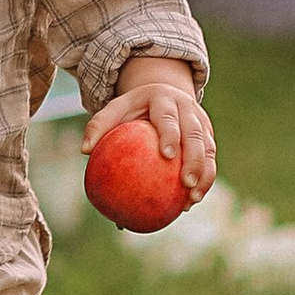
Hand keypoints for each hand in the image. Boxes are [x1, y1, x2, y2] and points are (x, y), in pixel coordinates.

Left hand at [86, 63, 214, 202]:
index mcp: (163, 99)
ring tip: (192, 199)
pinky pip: (210, 159)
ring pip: (209, 149)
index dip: (171, 135)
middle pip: (195, 134)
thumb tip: (84, 150)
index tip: (167, 155)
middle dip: (195, 159)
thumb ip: (99, 125)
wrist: (162, 94)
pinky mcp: (208, 136)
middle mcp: (187, 109)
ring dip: (205, 175)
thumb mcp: (116, 108)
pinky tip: (191, 200)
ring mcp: (201, 122)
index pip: (168, 117)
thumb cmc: (133, 108)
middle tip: (186, 183)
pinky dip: (204, 180)